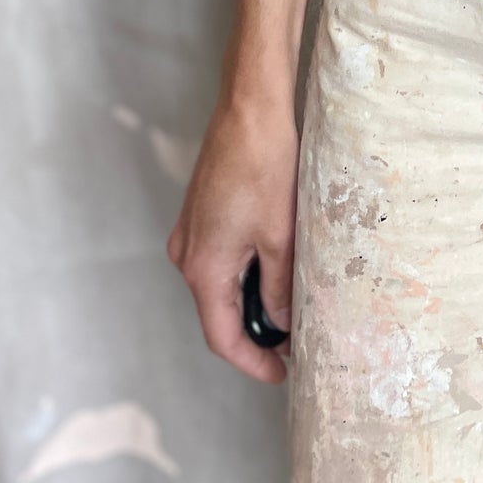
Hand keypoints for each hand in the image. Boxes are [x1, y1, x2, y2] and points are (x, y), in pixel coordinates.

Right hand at [167, 91, 299, 384]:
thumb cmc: (265, 167)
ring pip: (220, 286)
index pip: (223, 338)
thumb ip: (279, 286)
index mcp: (203, 268)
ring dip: (252, 302)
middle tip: (295, 343)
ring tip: (291, 307)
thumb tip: (282, 323)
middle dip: (255, 334)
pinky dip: (245, 274)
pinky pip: (220, 259)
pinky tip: (275, 268)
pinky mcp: (200, 214)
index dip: (254, 361)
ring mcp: (190, 234)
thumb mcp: (281, 235)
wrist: (249, 110)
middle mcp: (186, 255)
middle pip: (218, 314)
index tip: (283, 373)